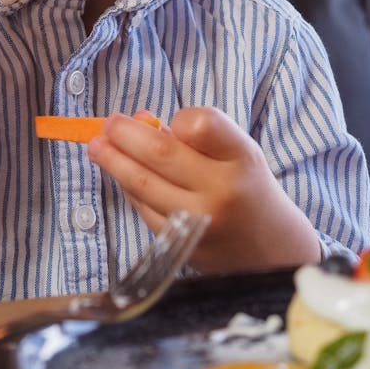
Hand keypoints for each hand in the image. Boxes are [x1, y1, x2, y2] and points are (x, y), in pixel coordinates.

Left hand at [88, 106, 320, 272]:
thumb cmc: (246, 186)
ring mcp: (198, 223)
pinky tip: (120, 174)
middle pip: (160, 154)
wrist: (272, 250)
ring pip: (143, 185)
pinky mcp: (180, 246)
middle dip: (124, 135)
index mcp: (241, 158)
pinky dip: (129, 188)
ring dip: (114, 162)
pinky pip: (143, 210)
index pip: (202, 125)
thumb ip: (195, 134)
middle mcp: (221, 191)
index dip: (178, 119)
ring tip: (97, 146)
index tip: (167, 120)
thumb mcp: (236, 151)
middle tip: (107, 124)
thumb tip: (139, 120)